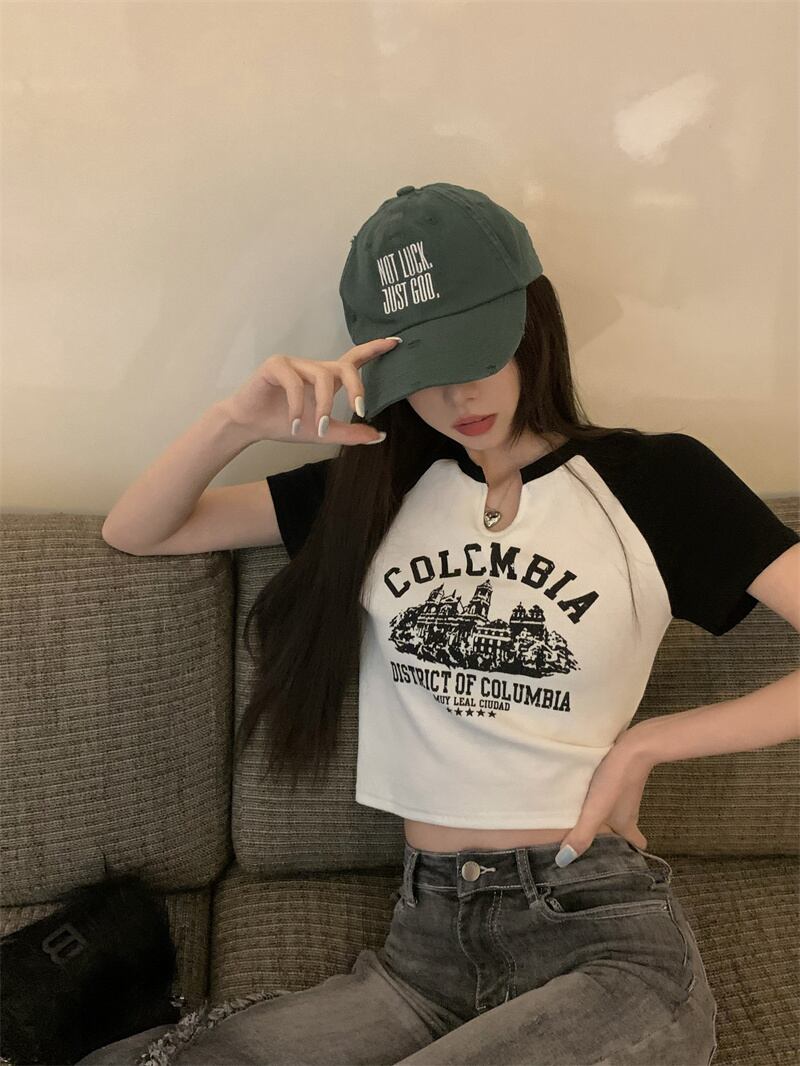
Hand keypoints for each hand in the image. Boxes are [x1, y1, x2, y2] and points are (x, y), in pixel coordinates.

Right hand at [220, 337, 400, 445]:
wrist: (249, 425)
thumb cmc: (284, 424)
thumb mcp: (322, 432)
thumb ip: (349, 433)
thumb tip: (379, 436)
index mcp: (326, 378)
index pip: (353, 360)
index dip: (374, 350)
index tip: (395, 342)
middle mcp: (313, 367)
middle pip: (345, 367)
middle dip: (357, 388)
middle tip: (360, 411)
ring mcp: (294, 363)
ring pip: (322, 377)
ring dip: (323, 406)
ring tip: (316, 427)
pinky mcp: (275, 365)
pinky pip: (295, 382)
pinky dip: (298, 406)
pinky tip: (295, 423)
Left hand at [553, 730, 653, 866]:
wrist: (633, 745)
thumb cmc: (616, 780)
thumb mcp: (596, 810)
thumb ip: (581, 834)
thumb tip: (563, 862)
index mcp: (626, 824)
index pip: (636, 845)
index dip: (630, 854)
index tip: (619, 861)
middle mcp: (628, 811)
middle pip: (624, 830)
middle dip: (613, 839)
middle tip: (595, 845)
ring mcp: (625, 793)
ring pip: (616, 812)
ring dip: (604, 819)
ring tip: (582, 822)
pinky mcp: (619, 777)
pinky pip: (610, 795)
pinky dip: (601, 801)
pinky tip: (584, 796)